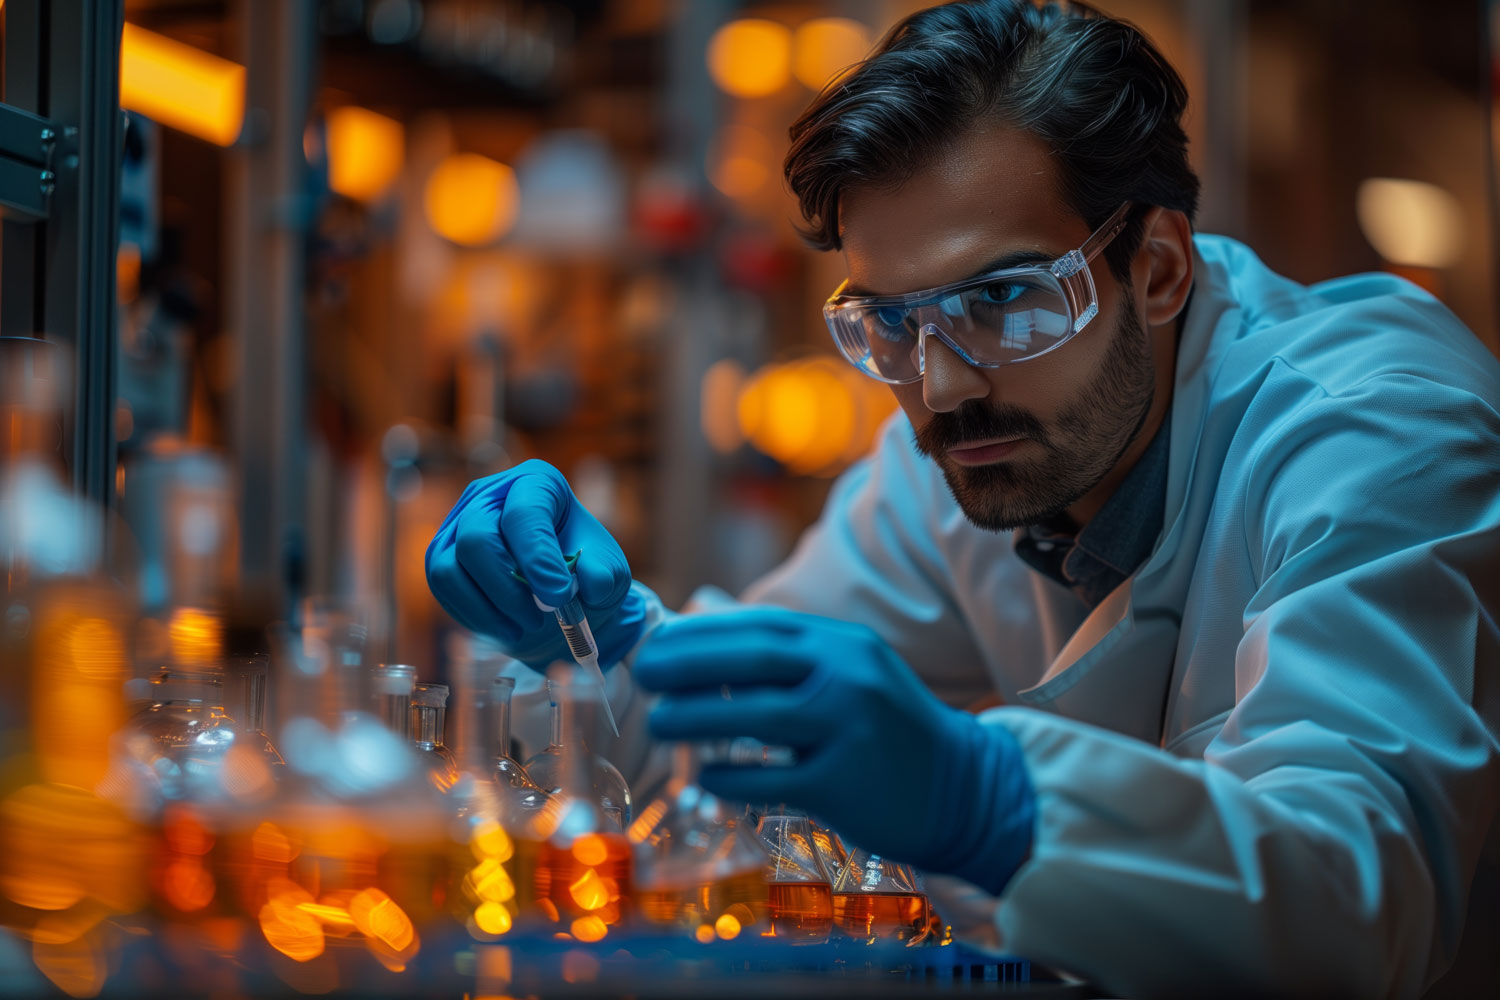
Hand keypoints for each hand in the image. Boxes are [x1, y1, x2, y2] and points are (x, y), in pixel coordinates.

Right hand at [425, 460, 646, 669]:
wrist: (559, 593)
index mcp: (538, 482)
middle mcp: (490, 494)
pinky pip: (442, 586)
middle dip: (508, 590)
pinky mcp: (442, 554)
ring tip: (523, 628)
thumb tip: (589, 581)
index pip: (525, 515)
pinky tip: (503, 627)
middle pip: (477, 540)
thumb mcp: (608, 571)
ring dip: (488, 609)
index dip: (538, 558)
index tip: (558, 597)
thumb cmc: (583, 571)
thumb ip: (603, 574)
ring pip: (450, 567)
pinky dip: (473, 615)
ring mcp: (458, 522)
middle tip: (540, 618)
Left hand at [633, 607, 1034, 894]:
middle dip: (687, 665)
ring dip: (696, 719)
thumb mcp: (848, 671)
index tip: (656, 642)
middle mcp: (849, 678)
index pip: (760, 626)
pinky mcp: (845, 785)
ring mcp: (849, 730)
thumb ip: (786, 655)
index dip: (701, 634)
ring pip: (756, 718)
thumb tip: (698, 634)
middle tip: (644, 675)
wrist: (963, 789)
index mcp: (843, 644)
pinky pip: (771, 779)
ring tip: (660, 724)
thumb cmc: (886, 728)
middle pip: (753, 661)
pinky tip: (706, 777)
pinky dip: (731, 777)